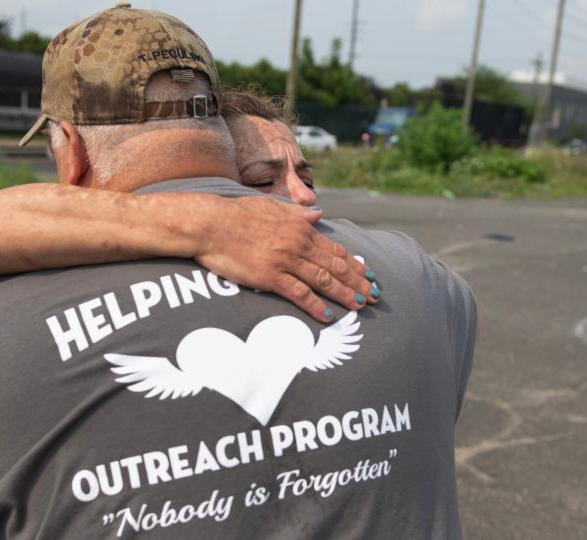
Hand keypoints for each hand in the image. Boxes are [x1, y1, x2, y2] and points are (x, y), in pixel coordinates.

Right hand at [190, 196, 378, 321]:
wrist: (211, 223)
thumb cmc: (237, 213)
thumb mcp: (272, 206)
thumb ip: (298, 212)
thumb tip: (319, 213)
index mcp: (300, 227)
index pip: (335, 249)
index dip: (355, 264)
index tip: (370, 274)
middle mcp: (298, 244)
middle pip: (336, 266)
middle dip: (359, 282)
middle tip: (376, 295)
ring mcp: (285, 260)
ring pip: (324, 280)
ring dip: (345, 294)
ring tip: (361, 306)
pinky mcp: (270, 276)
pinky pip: (299, 294)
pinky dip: (316, 306)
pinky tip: (328, 316)